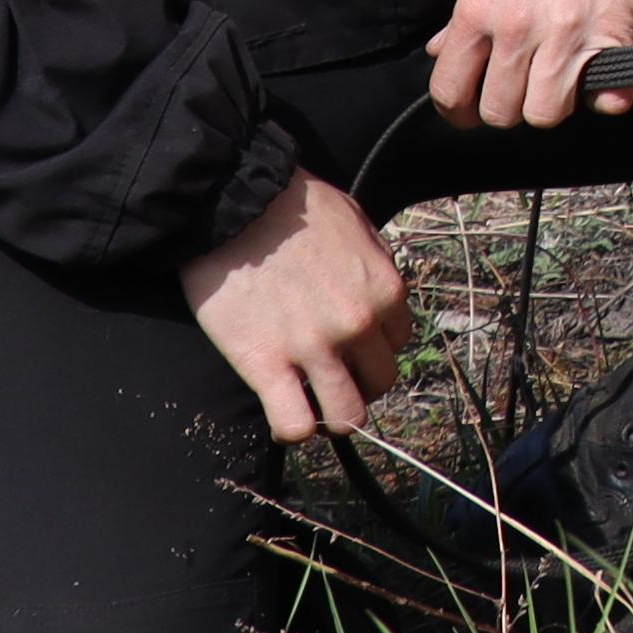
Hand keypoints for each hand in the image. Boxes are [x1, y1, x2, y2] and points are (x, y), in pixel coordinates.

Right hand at [184, 169, 412, 441]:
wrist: (235, 202)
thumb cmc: (294, 206)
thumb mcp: (357, 222)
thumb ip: (375, 263)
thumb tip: (377, 292)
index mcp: (384, 289)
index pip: (398, 342)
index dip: (374, 346)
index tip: (352, 345)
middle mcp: (357, 324)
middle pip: (378, 382)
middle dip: (359, 382)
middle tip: (332, 375)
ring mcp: (314, 349)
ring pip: (346, 416)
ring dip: (333, 416)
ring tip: (311, 403)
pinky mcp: (266, 365)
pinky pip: (294, 424)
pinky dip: (293, 429)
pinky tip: (284, 415)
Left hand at [429, 0, 632, 131]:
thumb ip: (465, 15)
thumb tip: (442, 51)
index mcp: (478, 10)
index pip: (451, 90)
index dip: (458, 111)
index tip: (468, 111)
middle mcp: (518, 30)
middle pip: (501, 111)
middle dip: (508, 105)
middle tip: (519, 86)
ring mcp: (567, 37)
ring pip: (546, 113)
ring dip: (552, 102)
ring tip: (558, 80)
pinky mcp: (613, 36)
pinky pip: (608, 97)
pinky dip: (607, 98)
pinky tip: (601, 83)